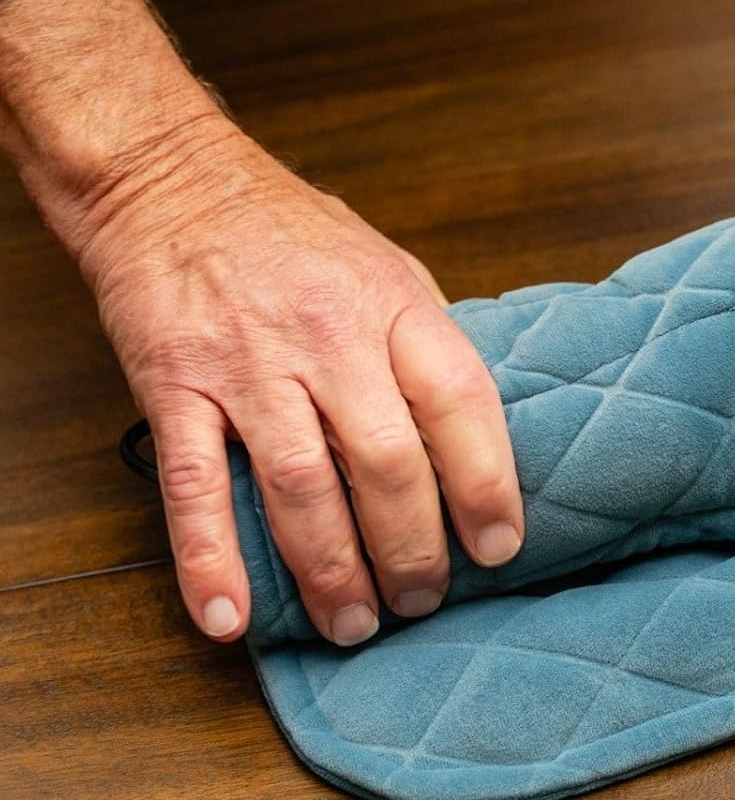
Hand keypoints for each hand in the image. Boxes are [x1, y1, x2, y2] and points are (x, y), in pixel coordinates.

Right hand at [84, 125, 523, 643]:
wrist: (169, 176)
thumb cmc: (293, 231)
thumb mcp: (389, 267)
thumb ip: (427, 346)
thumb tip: (477, 436)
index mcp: (393, 305)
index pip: (460, 401)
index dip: (487, 483)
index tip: (500, 545)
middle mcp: (328, 335)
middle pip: (386, 462)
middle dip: (412, 548)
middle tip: (423, 600)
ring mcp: (248, 362)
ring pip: (301, 486)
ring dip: (331, 570)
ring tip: (354, 624)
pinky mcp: (173, 382)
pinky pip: (193, 483)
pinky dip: (209, 557)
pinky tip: (228, 617)